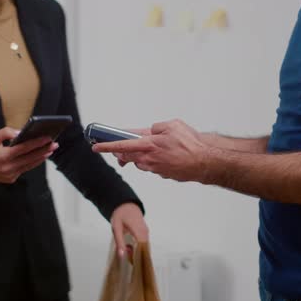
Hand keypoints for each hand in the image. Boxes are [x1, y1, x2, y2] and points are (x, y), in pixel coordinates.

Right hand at [0, 127, 58, 183]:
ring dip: (41, 157)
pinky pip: (25, 169)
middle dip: (45, 150)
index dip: (37, 143)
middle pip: (31, 157)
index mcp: (4, 156)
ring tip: (50, 150)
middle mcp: (9, 167)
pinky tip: (39, 157)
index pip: (25, 148)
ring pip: (30, 165)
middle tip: (55, 144)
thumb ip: (6, 133)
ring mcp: (11, 174)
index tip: (47, 138)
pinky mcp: (11, 179)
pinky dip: (33, 163)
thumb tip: (21, 132)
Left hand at [93, 119, 209, 181]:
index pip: (121, 145)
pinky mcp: (163, 174)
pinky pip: (153, 167)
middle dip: (122, 152)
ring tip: (154, 148)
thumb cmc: (191, 144)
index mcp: (148, 145)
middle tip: (121, 148)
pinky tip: (167, 156)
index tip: (96, 147)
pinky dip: (155, 161)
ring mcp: (155, 169)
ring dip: (140, 156)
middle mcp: (149, 159)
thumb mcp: (172, 125)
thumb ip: (157, 127)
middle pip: (127, 156)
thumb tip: (150, 131)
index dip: (106, 146)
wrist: (205, 162)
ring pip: (140, 162)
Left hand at [110, 203, 148, 258]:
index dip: (138, 258)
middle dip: (137, 257)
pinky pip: (144, 243)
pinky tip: (131, 251)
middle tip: (129, 263)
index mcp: (139, 231)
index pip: (142, 249)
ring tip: (129, 258)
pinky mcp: (145, 232)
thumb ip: (120, 242)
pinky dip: (138, 248)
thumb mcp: (117, 228)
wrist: (126, 204)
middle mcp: (145, 232)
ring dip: (137, 252)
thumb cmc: (120, 215)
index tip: (132, 265)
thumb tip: (122, 255)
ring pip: (145, 247)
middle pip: (144, 249)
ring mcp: (146, 232)